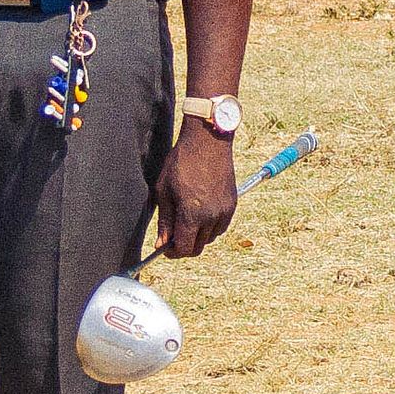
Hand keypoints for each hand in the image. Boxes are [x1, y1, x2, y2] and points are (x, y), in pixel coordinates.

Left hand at [154, 115, 239, 259]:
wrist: (207, 141)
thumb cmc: (181, 162)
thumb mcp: (164, 191)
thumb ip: (164, 221)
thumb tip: (162, 243)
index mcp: (192, 214)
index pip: (184, 249)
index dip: (172, 252)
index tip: (165, 247)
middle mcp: (211, 217)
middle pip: (198, 247)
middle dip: (184, 246)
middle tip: (174, 235)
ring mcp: (224, 211)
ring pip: (210, 238)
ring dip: (198, 236)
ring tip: (187, 220)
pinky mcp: (232, 204)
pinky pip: (221, 227)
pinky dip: (210, 227)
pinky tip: (201, 214)